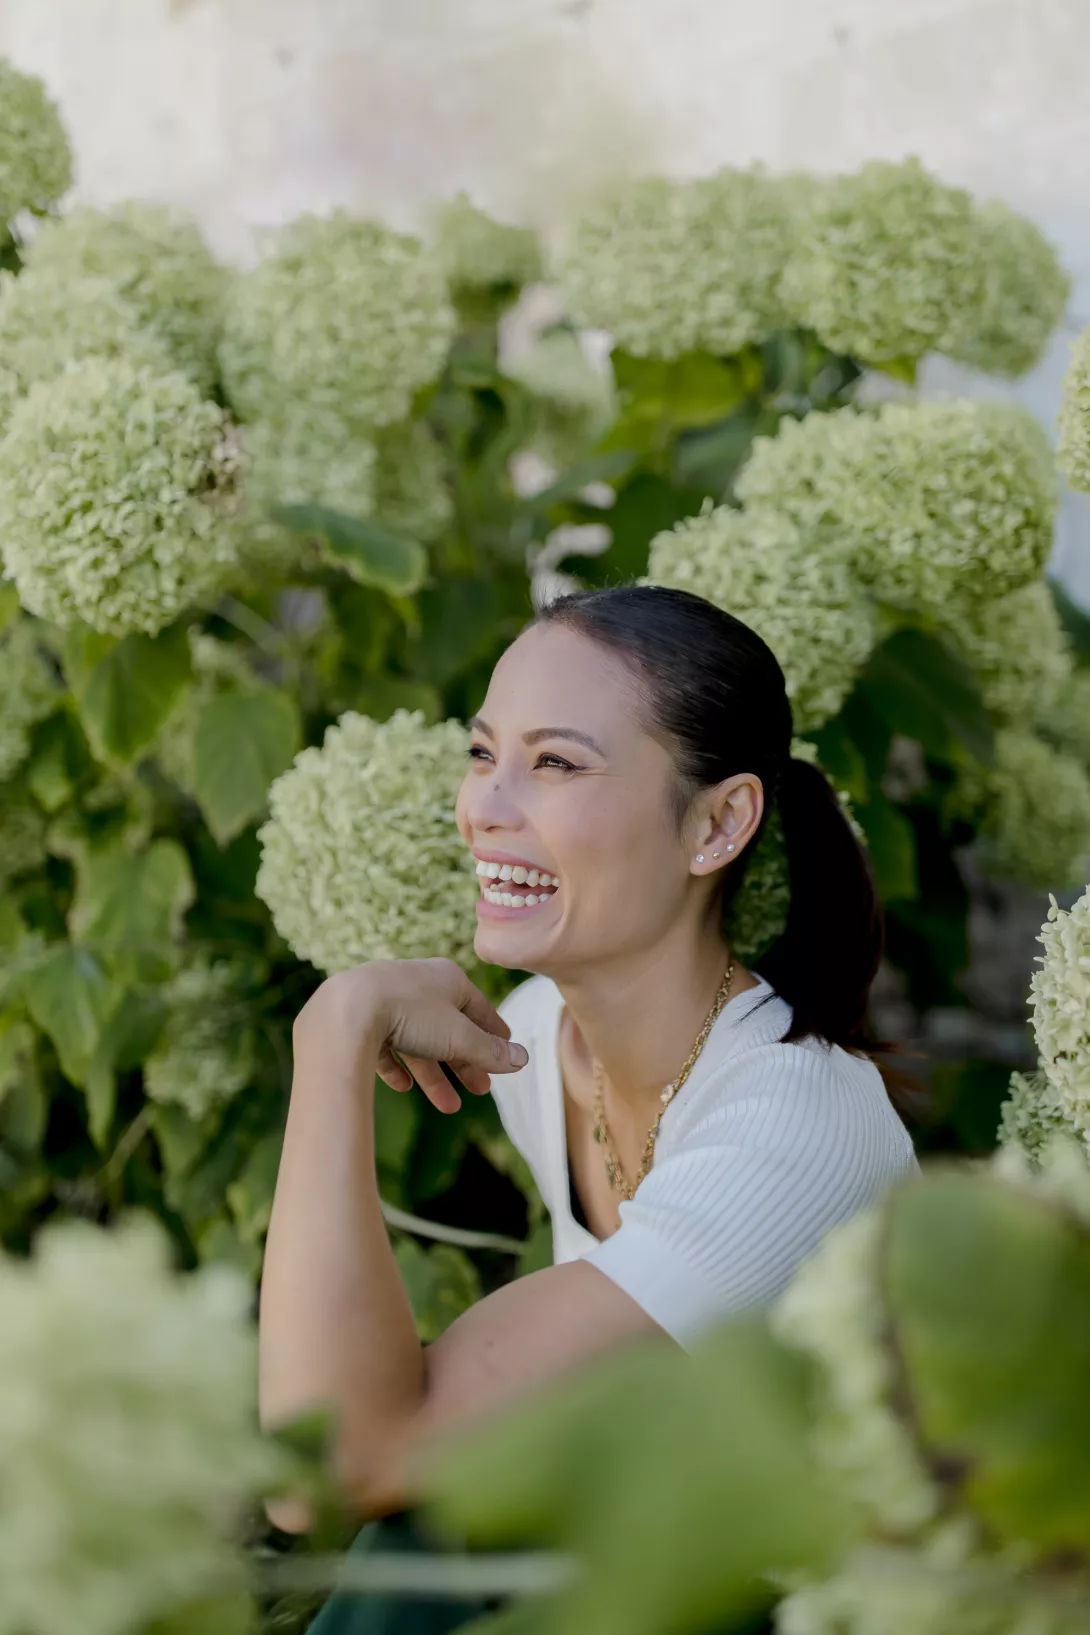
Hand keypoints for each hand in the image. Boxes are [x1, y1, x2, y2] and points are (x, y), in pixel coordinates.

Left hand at [293, 958, 528, 1113]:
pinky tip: (403, 1087)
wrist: (345, 1011)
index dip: (494, 1032)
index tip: (505, 1052)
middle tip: (481, 1090)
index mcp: (446, 978)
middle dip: (466, 1062)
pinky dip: (397, 1066)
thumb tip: (523, 1060)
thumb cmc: (410, 1013)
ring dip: (434, 1075)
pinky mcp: (358, 1021)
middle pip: (448, 1028)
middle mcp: (416, 984)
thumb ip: (490, 1051)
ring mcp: (384, 1001)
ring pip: (417, 1041)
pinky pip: (383, 1046)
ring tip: (449, 1107)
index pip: (478, 1007)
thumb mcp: (460, 1037)